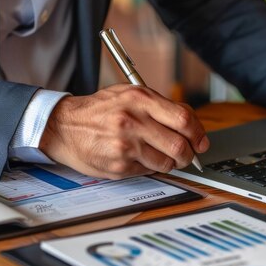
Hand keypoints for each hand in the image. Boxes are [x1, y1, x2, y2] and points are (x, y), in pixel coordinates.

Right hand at [39, 84, 209, 178]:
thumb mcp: (128, 94)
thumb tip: (189, 122)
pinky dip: (149, 167)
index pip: (184, 119)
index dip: (198, 133)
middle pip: (180, 145)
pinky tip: (138, 158)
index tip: (201, 140)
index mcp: (140, 99)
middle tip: (187, 154)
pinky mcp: (118, 165)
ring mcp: (126, 145)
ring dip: (169, 163)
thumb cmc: (98, 110)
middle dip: (189, 154)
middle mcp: (133, 121)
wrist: (63, 126)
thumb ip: (158, 105)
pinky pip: (147, 171)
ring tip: (160, 155)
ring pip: (166, 163)